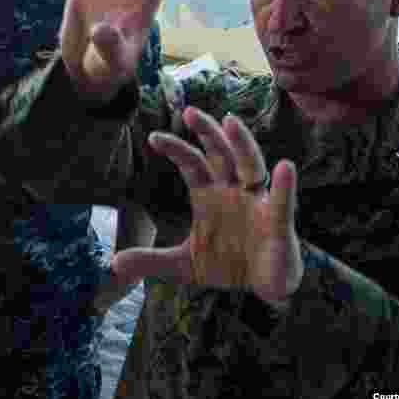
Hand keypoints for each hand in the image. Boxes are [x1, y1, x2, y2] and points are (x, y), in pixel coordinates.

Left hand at [111, 107, 302, 306]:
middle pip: (220, 153)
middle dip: (206, 131)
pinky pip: (281, 200)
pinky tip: (284, 167)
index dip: (176, 148)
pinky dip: (284, 184)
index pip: (191, 162)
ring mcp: (256, 202)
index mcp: (209, 194)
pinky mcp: (277, 221)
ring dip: (241, 143)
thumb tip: (114, 265)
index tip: (153, 138)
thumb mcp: (183, 265)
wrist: (264, 287)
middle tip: (189, 112)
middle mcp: (232, 190)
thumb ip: (151, 261)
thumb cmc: (228, 264)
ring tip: (231, 121)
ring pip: (250, 164)